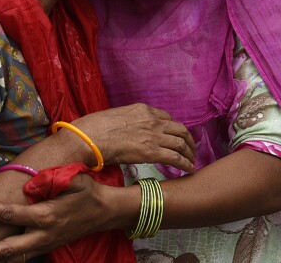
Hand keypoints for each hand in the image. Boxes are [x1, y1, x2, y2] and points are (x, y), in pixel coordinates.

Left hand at [0, 173, 110, 261]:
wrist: (105, 211)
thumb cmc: (86, 191)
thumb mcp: (72, 179)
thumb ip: (49, 181)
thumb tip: (26, 186)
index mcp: (46, 216)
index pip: (9, 213)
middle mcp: (43, 235)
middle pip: (7, 250)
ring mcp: (44, 245)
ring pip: (12, 259)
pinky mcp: (44, 248)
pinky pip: (20, 258)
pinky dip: (2, 260)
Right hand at [71, 103, 194, 172]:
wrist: (89, 138)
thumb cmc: (94, 127)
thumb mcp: (115, 116)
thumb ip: (128, 122)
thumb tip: (127, 131)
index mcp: (143, 110)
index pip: (166, 118)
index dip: (173, 128)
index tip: (174, 136)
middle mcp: (152, 121)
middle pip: (180, 129)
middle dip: (188, 139)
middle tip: (190, 148)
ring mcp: (153, 136)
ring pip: (181, 143)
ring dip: (189, 153)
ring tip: (191, 160)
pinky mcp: (152, 153)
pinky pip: (175, 158)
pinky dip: (185, 163)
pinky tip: (188, 169)